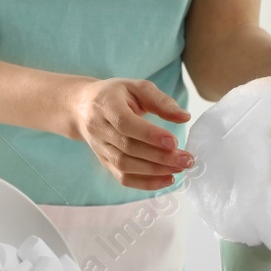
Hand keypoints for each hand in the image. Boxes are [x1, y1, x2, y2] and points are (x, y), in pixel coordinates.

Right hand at [62, 78, 193, 189]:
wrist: (83, 107)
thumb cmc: (116, 94)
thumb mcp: (137, 87)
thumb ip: (161, 101)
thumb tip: (184, 117)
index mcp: (106, 105)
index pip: (126, 123)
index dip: (149, 135)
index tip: (174, 142)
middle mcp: (98, 128)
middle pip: (128, 147)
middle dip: (160, 156)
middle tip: (187, 159)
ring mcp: (99, 148)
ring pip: (125, 166)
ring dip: (155, 171)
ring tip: (180, 168)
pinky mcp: (104, 162)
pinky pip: (123, 178)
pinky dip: (145, 183)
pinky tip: (167, 179)